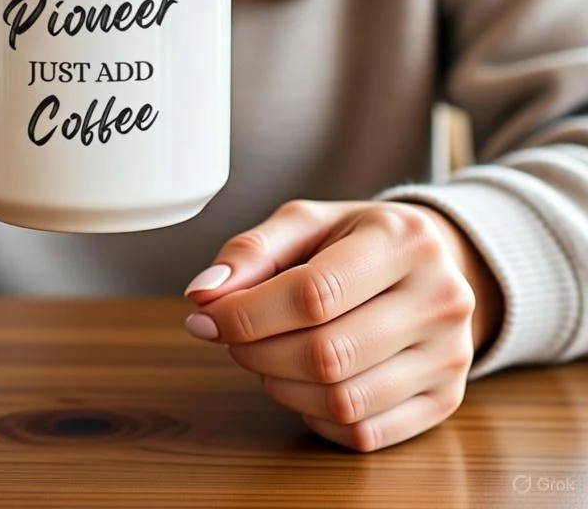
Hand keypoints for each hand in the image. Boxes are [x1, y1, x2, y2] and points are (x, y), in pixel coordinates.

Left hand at [182, 199, 503, 451]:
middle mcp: (440, 298)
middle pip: (327, 353)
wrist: (433, 261)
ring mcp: (451, 355)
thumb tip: (204, 292)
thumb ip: (251, 251)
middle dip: (258, 352)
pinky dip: (314, 417)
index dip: (246, 314)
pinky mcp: (447, 400)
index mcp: (403, 240)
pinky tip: (302, 383)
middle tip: (233, 338)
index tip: (206, 317)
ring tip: (266, 356)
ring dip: (282, 386)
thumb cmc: (356, 239)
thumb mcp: (306, 223)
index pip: (314, 293)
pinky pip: (365, 432)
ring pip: (344, 400)